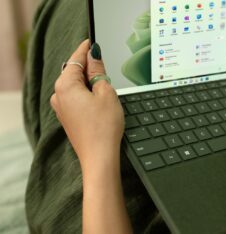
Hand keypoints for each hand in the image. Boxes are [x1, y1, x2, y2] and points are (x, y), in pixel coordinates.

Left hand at [50, 40, 124, 169]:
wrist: (99, 156)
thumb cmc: (103, 127)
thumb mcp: (106, 92)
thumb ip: (98, 71)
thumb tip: (94, 56)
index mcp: (65, 85)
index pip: (76, 59)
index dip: (86, 49)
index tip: (93, 41)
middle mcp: (58, 95)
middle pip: (73, 71)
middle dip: (89, 66)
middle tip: (105, 63)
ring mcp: (62, 108)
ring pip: (75, 85)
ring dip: (88, 81)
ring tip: (106, 85)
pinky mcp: (68, 118)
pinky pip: (76, 98)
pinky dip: (86, 93)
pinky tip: (99, 98)